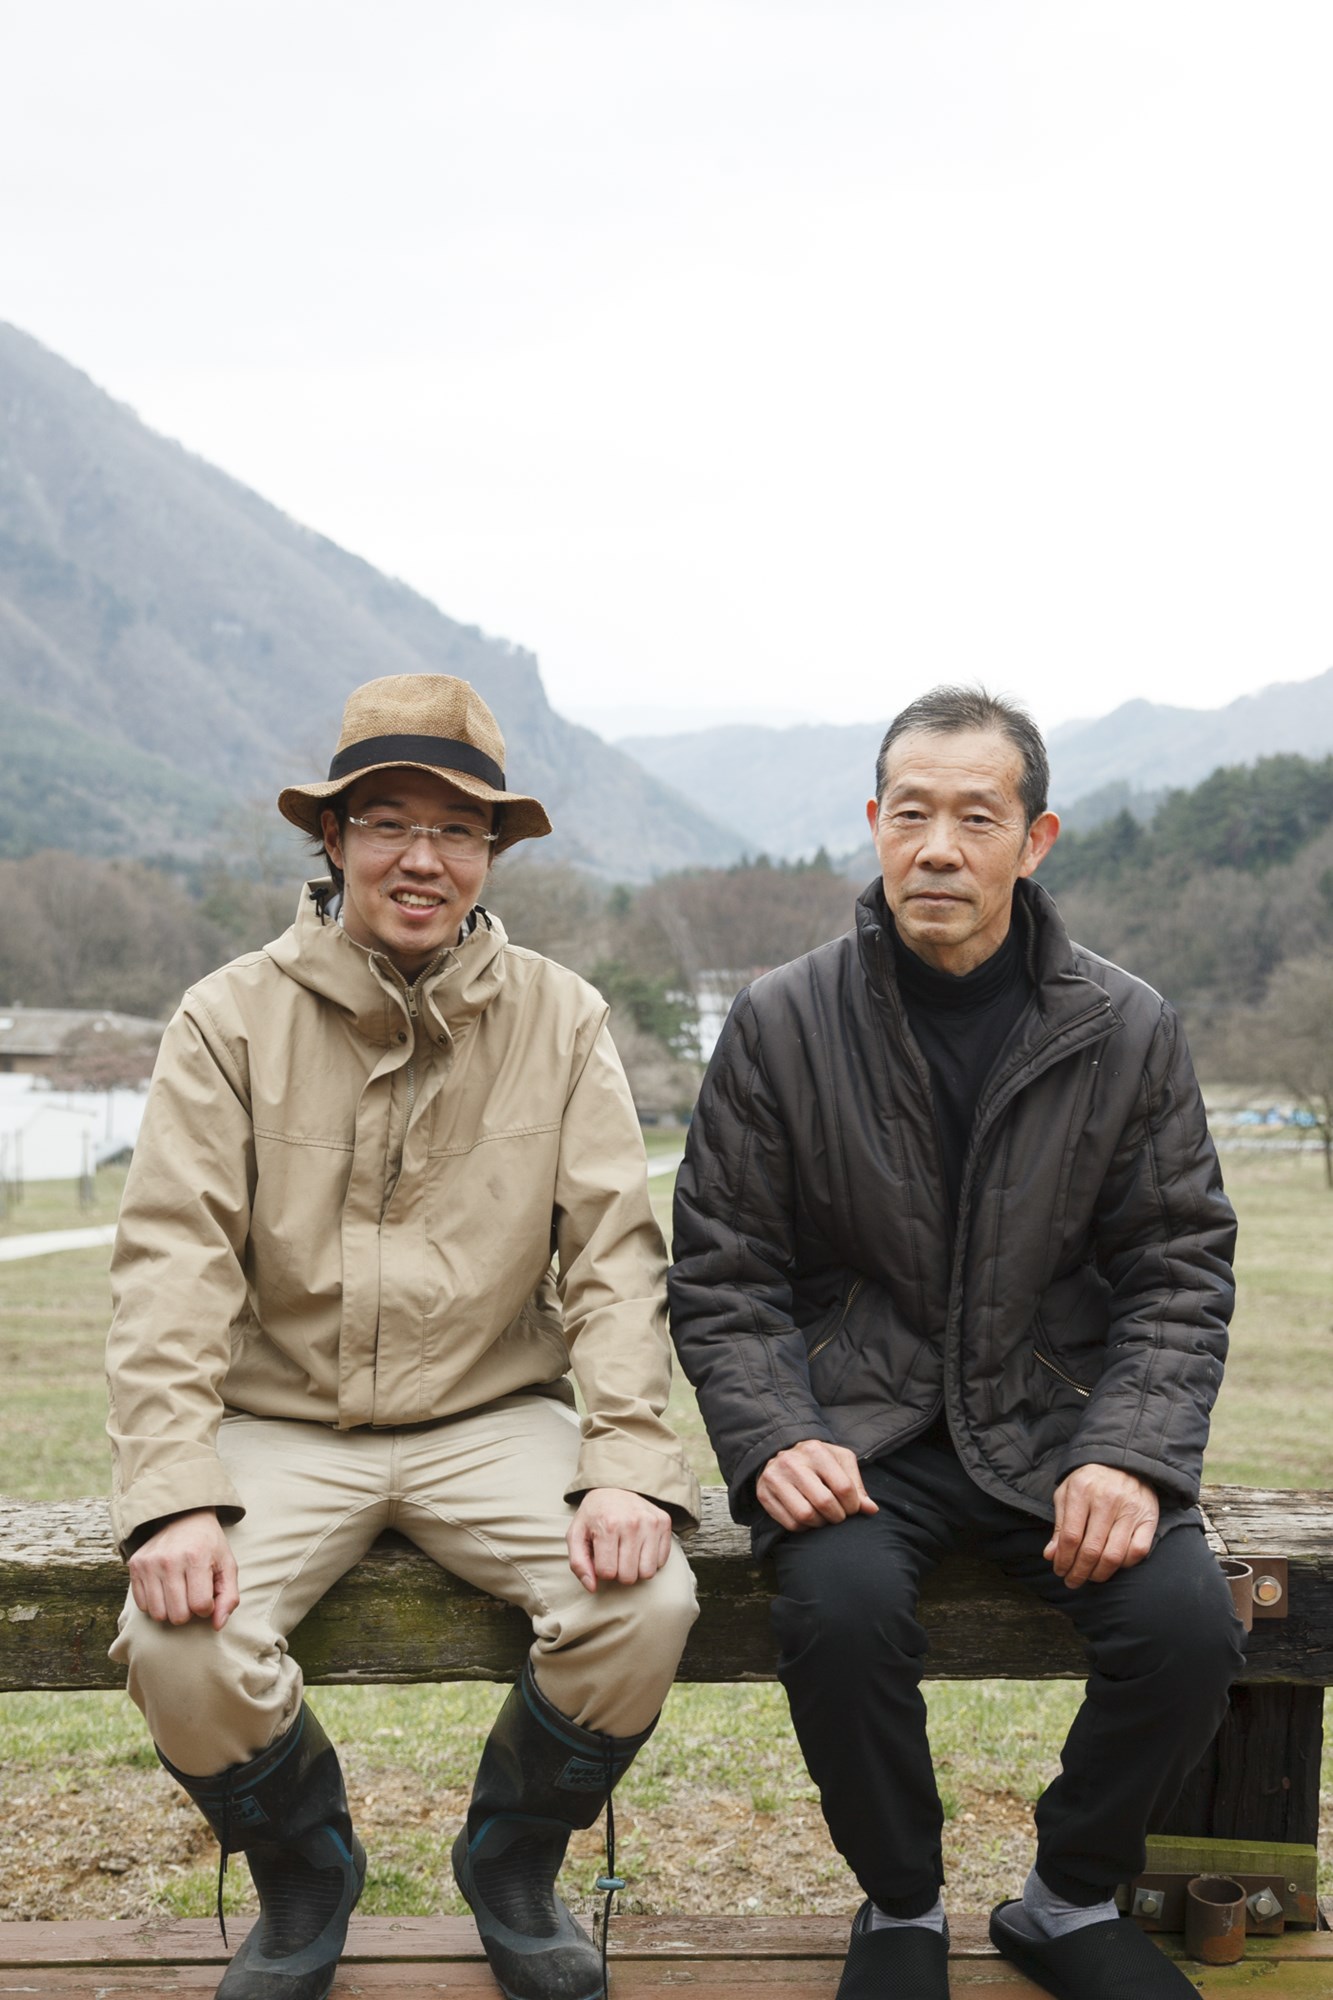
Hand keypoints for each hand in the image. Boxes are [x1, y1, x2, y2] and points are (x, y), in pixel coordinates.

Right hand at [127, 1510, 239, 1628]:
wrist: (184, 1517)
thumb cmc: (209, 1546)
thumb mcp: (227, 1566)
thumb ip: (229, 1597)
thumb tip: (218, 1626)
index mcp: (195, 1558)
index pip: (200, 1606)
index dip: (207, 1608)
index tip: (208, 1595)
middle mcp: (169, 1560)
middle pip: (178, 1615)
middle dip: (189, 1611)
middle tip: (192, 1594)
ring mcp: (149, 1563)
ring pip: (158, 1615)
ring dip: (171, 1610)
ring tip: (179, 1592)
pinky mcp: (135, 1565)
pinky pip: (142, 1606)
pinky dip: (155, 1603)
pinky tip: (165, 1588)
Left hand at [567, 1488, 673, 1592]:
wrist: (615, 1486)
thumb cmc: (594, 1515)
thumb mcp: (576, 1535)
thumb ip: (578, 1563)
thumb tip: (592, 1587)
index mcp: (608, 1526)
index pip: (607, 1573)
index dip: (602, 1570)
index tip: (601, 1556)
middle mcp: (633, 1523)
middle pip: (629, 1577)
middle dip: (619, 1572)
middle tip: (615, 1555)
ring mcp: (651, 1522)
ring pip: (648, 1573)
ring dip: (636, 1569)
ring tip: (628, 1553)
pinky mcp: (664, 1522)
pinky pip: (661, 1561)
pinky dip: (650, 1559)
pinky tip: (640, 1546)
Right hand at [756, 1439, 878, 1532]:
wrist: (780, 1453)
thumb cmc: (818, 1460)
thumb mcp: (840, 1461)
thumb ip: (857, 1485)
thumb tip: (871, 1510)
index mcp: (815, 1451)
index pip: (843, 1487)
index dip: (853, 1505)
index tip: (852, 1509)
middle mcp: (792, 1462)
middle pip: (824, 1503)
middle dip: (838, 1517)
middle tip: (839, 1516)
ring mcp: (775, 1478)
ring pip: (805, 1516)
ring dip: (820, 1524)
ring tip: (824, 1518)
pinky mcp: (764, 1494)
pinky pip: (790, 1523)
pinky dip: (804, 1528)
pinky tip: (808, 1519)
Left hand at [1044, 1465, 1158, 1588]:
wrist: (1124, 1460)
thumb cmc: (1090, 1480)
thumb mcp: (1067, 1493)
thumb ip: (1060, 1525)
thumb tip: (1051, 1555)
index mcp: (1083, 1491)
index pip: (1071, 1536)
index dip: (1063, 1559)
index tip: (1059, 1571)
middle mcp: (1108, 1500)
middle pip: (1092, 1550)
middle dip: (1079, 1572)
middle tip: (1072, 1581)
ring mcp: (1131, 1510)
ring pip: (1114, 1555)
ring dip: (1100, 1574)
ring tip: (1090, 1577)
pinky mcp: (1149, 1518)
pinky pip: (1138, 1551)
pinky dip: (1125, 1564)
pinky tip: (1114, 1565)